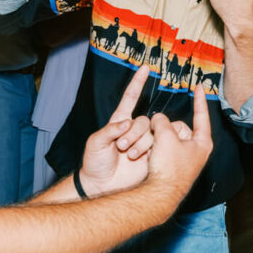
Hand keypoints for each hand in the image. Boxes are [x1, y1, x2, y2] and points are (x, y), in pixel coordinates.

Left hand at [79, 67, 152, 196]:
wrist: (101, 184)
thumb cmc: (94, 163)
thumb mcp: (95, 142)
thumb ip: (110, 130)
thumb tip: (126, 123)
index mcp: (119, 122)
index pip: (130, 98)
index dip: (137, 83)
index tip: (145, 68)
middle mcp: (133, 129)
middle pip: (144, 120)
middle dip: (134, 133)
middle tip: (121, 147)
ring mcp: (143, 142)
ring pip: (152, 133)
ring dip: (140, 144)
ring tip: (129, 156)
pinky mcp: (151, 154)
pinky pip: (158, 146)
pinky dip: (150, 151)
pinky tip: (142, 159)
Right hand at [142, 85, 212, 198]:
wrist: (159, 194)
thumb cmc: (168, 166)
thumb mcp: (165, 136)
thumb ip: (162, 121)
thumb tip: (159, 119)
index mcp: (202, 142)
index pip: (202, 115)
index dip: (199, 99)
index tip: (200, 87)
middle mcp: (197, 150)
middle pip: (178, 127)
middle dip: (165, 129)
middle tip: (157, 138)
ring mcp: (186, 159)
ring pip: (167, 137)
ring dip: (157, 139)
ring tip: (152, 151)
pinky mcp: (174, 166)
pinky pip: (162, 149)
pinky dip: (155, 149)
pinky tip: (150, 156)